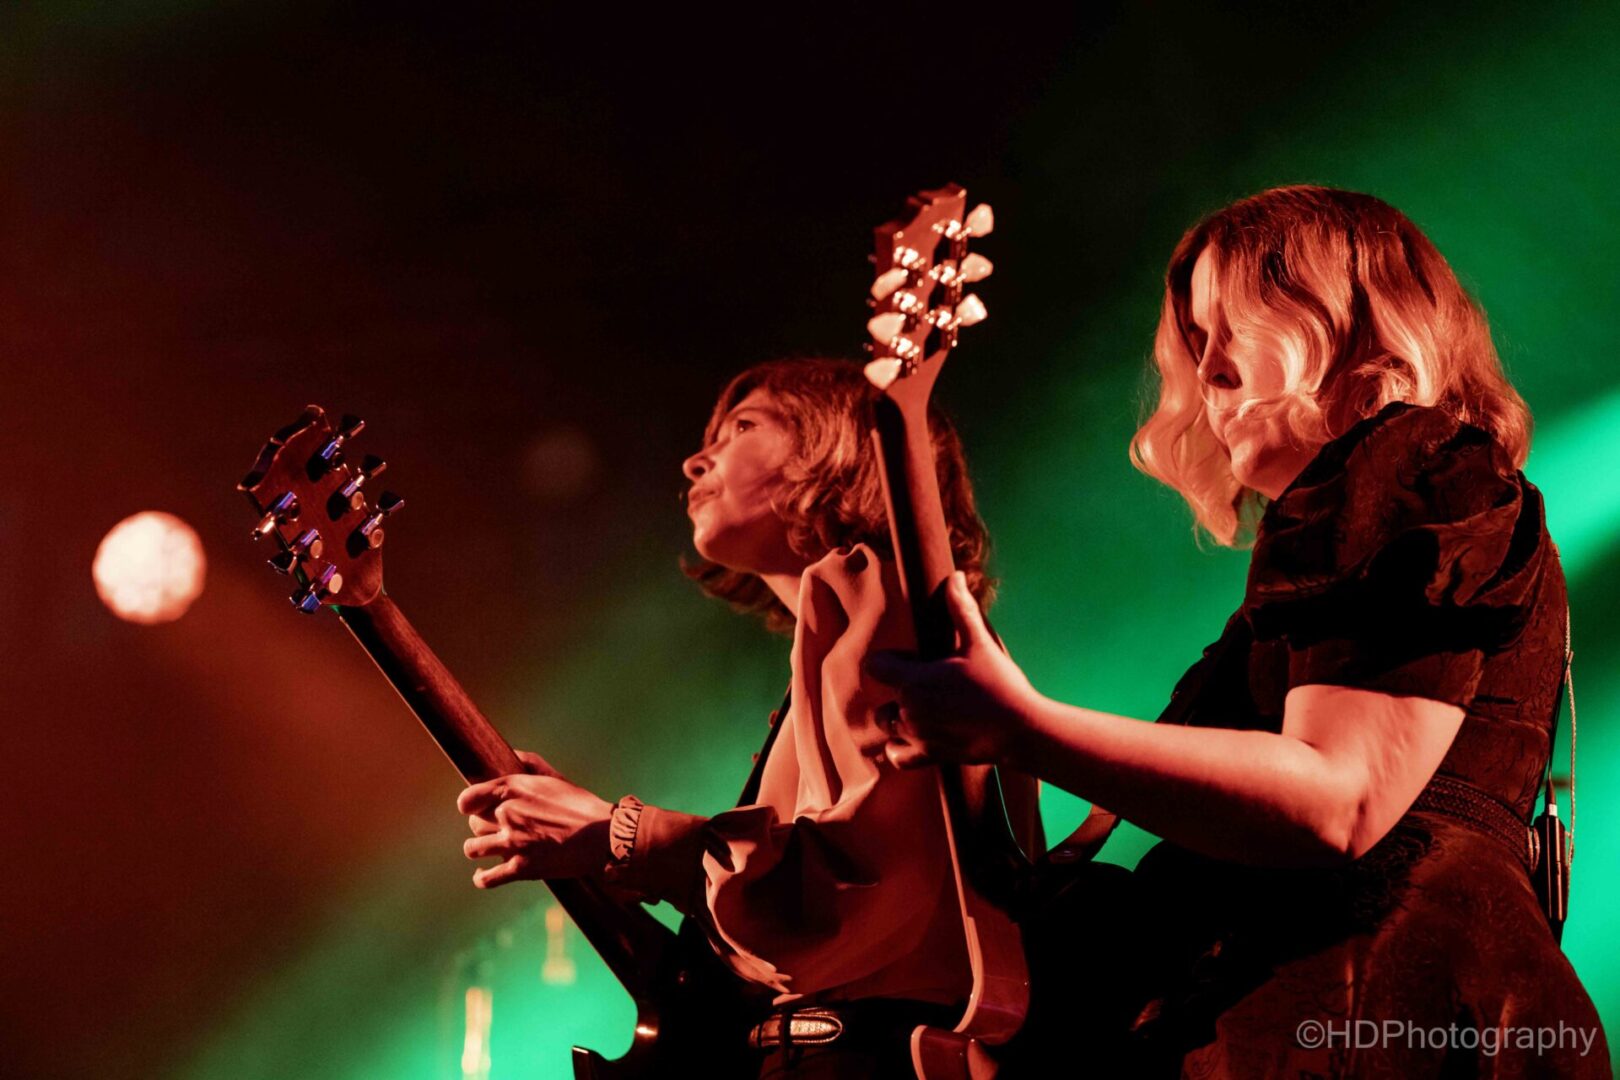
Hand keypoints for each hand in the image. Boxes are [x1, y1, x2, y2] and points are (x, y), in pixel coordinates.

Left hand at [456, 750, 614, 888]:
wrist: (602, 836)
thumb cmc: (581, 805)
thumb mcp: (555, 778)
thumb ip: (531, 764)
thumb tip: (513, 753)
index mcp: (513, 790)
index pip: (468, 799)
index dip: (469, 804)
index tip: (473, 808)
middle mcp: (507, 815)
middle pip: (474, 824)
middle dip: (483, 825)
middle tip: (496, 828)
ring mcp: (512, 843)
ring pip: (473, 848)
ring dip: (480, 849)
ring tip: (490, 849)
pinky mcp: (521, 868)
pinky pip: (486, 878)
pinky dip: (482, 877)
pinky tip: (483, 875)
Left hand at [866, 571, 1041, 769]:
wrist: (1022, 730)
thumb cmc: (1000, 685)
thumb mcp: (979, 642)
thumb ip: (960, 609)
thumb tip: (953, 577)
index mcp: (914, 681)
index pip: (875, 665)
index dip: (889, 660)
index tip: (911, 660)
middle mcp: (909, 711)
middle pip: (881, 699)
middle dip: (898, 692)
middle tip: (927, 687)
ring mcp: (917, 737)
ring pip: (887, 727)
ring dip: (898, 720)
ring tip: (922, 711)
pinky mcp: (930, 756)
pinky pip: (897, 757)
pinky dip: (900, 749)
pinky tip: (916, 738)